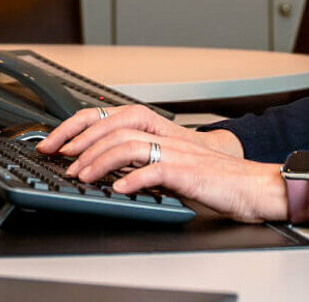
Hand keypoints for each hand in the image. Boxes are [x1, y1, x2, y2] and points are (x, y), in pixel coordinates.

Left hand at [61, 127, 288, 223]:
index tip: (56, 143)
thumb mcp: (172, 164)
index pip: (110, 118)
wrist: (253, 185)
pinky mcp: (189, 172)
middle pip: (114, 127)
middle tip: (60, 159)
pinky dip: (133, 179)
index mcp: (159, 132)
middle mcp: (165, 137)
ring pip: (129, 145)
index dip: (79, 127)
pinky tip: (119, 189)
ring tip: (82, 176)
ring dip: (100, 161)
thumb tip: (107, 167)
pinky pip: (156, 171)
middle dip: (81, 142)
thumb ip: (143, 160)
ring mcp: (177, 152)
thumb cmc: (215, 178)